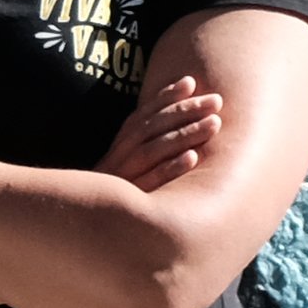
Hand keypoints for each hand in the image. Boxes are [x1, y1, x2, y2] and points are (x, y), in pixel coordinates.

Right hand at [95, 76, 222, 192]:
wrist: (90, 225)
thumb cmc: (119, 193)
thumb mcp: (125, 164)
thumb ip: (146, 141)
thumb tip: (176, 113)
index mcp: (120, 146)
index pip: (143, 115)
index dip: (165, 97)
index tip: (191, 81)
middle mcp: (119, 158)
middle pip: (153, 128)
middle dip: (185, 111)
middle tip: (217, 100)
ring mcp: (123, 179)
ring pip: (154, 151)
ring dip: (185, 135)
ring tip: (215, 123)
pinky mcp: (131, 203)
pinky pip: (151, 183)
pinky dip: (171, 169)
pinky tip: (193, 158)